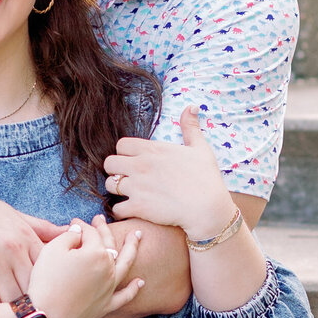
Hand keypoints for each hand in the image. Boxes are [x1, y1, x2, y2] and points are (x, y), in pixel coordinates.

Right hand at [0, 185, 65, 306]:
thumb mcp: (12, 214)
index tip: (57, 302)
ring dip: (18, 315)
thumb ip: (40, 228)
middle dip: (40, 307)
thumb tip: (70, 232)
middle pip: (35, 288)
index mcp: (26, 236)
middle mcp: (13, 251)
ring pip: (14, 299)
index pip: (51, 269)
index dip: (56, 288)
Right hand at [26, 215, 142, 317]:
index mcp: (95, 253)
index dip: (81, 226)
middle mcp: (108, 268)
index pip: (90, 233)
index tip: (73, 223)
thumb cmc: (46, 281)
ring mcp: (109, 288)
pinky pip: (125, 296)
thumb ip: (69, 236)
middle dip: (104, 229)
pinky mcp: (106, 306)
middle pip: (109, 244)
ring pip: (125, 265)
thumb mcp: (52, 250)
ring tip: (138, 237)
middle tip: (100, 219)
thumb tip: (79, 230)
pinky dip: (134, 289)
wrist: (46, 316)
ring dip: (133, 249)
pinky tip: (141, 282)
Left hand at [103, 107, 237, 239]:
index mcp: (153, 150)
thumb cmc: (206, 178)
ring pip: (109, 185)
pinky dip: (121, 211)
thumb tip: (191, 107)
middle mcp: (141, 165)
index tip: (133, 161)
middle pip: (109, 163)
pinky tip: (131, 210)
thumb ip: (190, 127)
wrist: (208, 207)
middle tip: (126, 177)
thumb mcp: (200, 148)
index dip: (124, 153)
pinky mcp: (138, 207)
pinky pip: (116, 208)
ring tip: (128, 194)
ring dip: (116, 190)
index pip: (121, 145)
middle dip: (115, 170)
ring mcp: (137, 186)